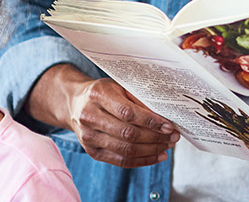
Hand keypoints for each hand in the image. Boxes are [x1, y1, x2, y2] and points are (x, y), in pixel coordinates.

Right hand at [31, 65, 178, 167]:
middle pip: (127, 134)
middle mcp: (89, 116)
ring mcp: (88, 137)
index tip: (169, 126)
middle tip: (173, 137)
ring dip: (151, 150)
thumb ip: (139, 100)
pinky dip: (142, 161)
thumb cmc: (102, 93)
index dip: (150, 122)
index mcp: (98, 95)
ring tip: (167, 146)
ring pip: (125, 150)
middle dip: (155, 138)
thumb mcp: (119, 87)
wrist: (75, 104)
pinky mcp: (92, 152)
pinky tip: (156, 156)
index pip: (127, 113)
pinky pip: (121, 161)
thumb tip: (164, 116)